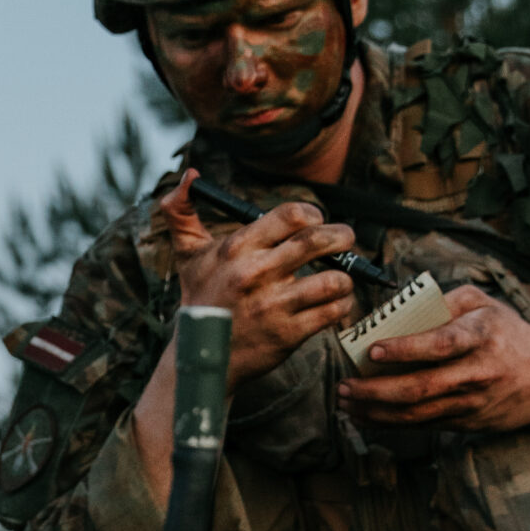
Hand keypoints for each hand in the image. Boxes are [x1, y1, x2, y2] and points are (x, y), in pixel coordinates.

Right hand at [161, 174, 358, 386]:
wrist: (201, 354)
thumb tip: (191, 175)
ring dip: (345, 276)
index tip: (316, 221)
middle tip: (345, 240)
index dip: (312, 214)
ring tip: (341, 277)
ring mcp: (274, 305)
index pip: (291, 216)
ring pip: (333, 280)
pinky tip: (335, 302)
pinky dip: (343, 304)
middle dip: (342, 237)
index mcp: (238, 248)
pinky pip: (333, 311)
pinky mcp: (288, 333)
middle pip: (318, 242)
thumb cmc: (201, 299)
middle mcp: (257, 273)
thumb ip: (183, 212)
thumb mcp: (188, 254)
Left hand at [337, 286, 529, 430]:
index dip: (406, 349)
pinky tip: (367, 417)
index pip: (441, 344)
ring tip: (346, 403)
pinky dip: (390, 423)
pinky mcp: (468, 423)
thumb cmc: (509, 333)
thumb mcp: (485, 304)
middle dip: (375, 390)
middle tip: (345, 385)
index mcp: (481, 337)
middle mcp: (477, 373)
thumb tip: (399, 308)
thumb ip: (445, 301)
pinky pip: (423, 425)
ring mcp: (472, 403)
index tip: (374, 350)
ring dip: (375, 412)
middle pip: (420, 387)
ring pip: (417, 414)